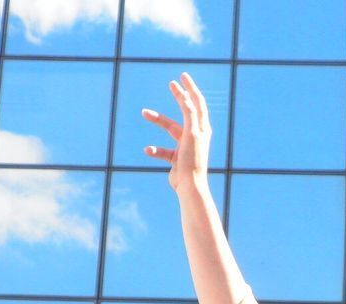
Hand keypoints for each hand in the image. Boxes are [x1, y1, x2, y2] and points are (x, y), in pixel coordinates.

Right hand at [142, 72, 210, 192]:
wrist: (190, 186)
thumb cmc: (193, 160)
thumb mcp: (192, 134)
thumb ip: (189, 115)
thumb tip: (187, 97)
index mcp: (202, 127)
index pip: (197, 103)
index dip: (190, 89)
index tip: (182, 76)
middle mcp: (196, 134)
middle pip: (185, 111)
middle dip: (178, 97)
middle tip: (171, 83)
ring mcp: (186, 145)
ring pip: (170, 128)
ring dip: (158, 120)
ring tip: (144, 112)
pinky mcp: (177, 158)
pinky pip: (163, 150)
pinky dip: (155, 149)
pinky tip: (147, 150)